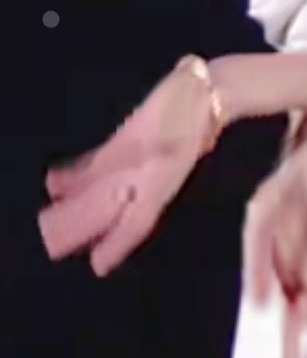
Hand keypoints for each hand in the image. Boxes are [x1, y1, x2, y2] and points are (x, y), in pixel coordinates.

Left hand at [38, 65, 214, 275]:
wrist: (208, 90)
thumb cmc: (191, 115)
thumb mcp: (167, 138)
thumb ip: (136, 156)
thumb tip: (115, 179)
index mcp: (158, 183)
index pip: (136, 222)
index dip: (119, 245)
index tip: (98, 267)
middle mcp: (144, 177)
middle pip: (109, 208)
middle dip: (83, 225)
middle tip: (53, 243)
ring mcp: (136, 159)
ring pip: (101, 187)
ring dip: (76, 199)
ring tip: (48, 209)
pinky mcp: (130, 139)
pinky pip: (100, 162)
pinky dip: (79, 172)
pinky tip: (59, 176)